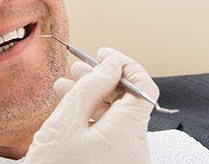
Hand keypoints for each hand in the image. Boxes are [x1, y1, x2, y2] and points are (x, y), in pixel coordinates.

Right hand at [23, 48, 158, 163]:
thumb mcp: (66, 119)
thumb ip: (91, 86)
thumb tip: (110, 65)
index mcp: (128, 135)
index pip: (143, 87)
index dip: (124, 65)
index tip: (103, 55)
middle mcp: (135, 148)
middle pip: (128, 101)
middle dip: (102, 80)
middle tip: (78, 67)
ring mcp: (126, 157)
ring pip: (116, 115)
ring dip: (92, 96)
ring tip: (65, 84)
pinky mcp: (115, 162)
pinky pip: (109, 131)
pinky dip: (91, 115)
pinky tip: (68, 104)